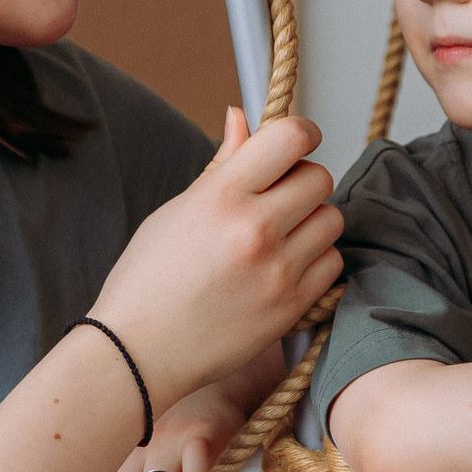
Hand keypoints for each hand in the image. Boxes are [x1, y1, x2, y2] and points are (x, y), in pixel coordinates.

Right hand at [87, 109, 340, 405]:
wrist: (139, 355)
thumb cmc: (147, 281)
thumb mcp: (177, 210)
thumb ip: (222, 163)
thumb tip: (243, 116)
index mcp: (220, 197)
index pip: (290, 138)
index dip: (301, 132)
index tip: (296, 140)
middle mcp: (255, 230)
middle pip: (319, 177)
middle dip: (302, 180)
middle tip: (277, 196)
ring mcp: (278, 271)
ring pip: (331, 219)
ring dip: (312, 221)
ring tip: (278, 236)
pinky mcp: (293, 306)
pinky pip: (332, 263)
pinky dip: (315, 260)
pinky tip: (283, 267)